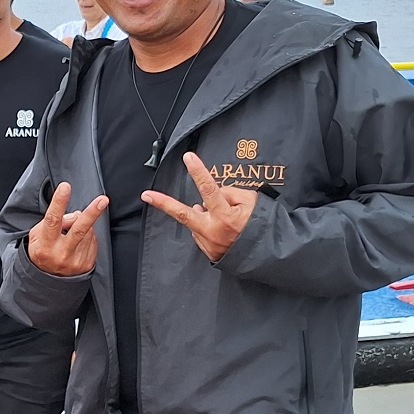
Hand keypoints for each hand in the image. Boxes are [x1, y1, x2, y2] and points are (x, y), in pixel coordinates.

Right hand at [26, 181, 108, 276]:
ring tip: (70, 234)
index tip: (65, 187)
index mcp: (45, 245)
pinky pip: (93, 241)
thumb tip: (76, 215)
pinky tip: (78, 243)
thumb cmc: (42, 251)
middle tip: (103, 200)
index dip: (59, 202)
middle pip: (79, 229)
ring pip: (87, 231)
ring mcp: (76, 261)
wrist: (48, 280)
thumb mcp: (37, 235)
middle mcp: (61, 254)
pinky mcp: (86, 265)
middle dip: (92, 213)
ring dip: (82, 226)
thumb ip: (54, 222)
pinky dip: (87, 237)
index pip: (53, 220)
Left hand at [143, 156, 258, 262]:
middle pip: (182, 213)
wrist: (267, 255)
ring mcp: (209, 243)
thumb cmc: (261, 224)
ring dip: (204, 215)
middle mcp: (213, 230)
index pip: (209, 189)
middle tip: (146, 195)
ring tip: (226, 220)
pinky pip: (201, 233)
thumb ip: (228, 193)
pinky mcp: (208, 252)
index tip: (188, 158)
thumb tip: (207, 198)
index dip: (198, 172)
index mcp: (226, 215)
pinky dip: (208, 227)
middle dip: (163, 203)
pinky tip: (223, 230)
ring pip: (197, 221)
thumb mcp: (251, 201)